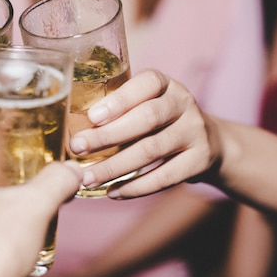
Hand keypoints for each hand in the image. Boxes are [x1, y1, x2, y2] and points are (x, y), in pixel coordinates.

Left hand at [69, 69, 220, 197]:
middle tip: (77, 148)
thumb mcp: (145, 103)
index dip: (119, 100)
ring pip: (151, 149)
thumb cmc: (158, 121)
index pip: (146, 83)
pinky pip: (165, 177)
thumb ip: (118, 109)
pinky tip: (112, 192)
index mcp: (165, 84)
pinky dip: (135, 187)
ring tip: (88, 178)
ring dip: (115, 166)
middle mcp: (184, 103)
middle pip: (146, 118)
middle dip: (108, 135)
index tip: (91, 117)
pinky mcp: (200, 160)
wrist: (208, 142)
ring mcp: (195, 131)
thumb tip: (69, 128)